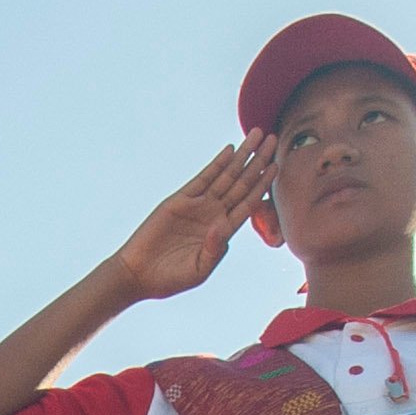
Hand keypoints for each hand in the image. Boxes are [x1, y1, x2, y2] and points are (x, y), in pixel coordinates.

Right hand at [105, 140, 276, 301]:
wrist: (138, 275)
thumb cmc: (170, 279)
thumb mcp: (199, 270)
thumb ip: (215, 250)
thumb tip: (223, 226)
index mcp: (223, 231)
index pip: (249, 203)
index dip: (263, 184)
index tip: (277, 165)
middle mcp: (213, 214)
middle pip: (242, 182)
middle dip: (258, 161)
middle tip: (273, 139)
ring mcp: (197, 205)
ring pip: (226, 175)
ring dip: (242, 155)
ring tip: (257, 135)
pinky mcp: (179, 200)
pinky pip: (202, 178)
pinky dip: (216, 164)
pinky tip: (230, 150)